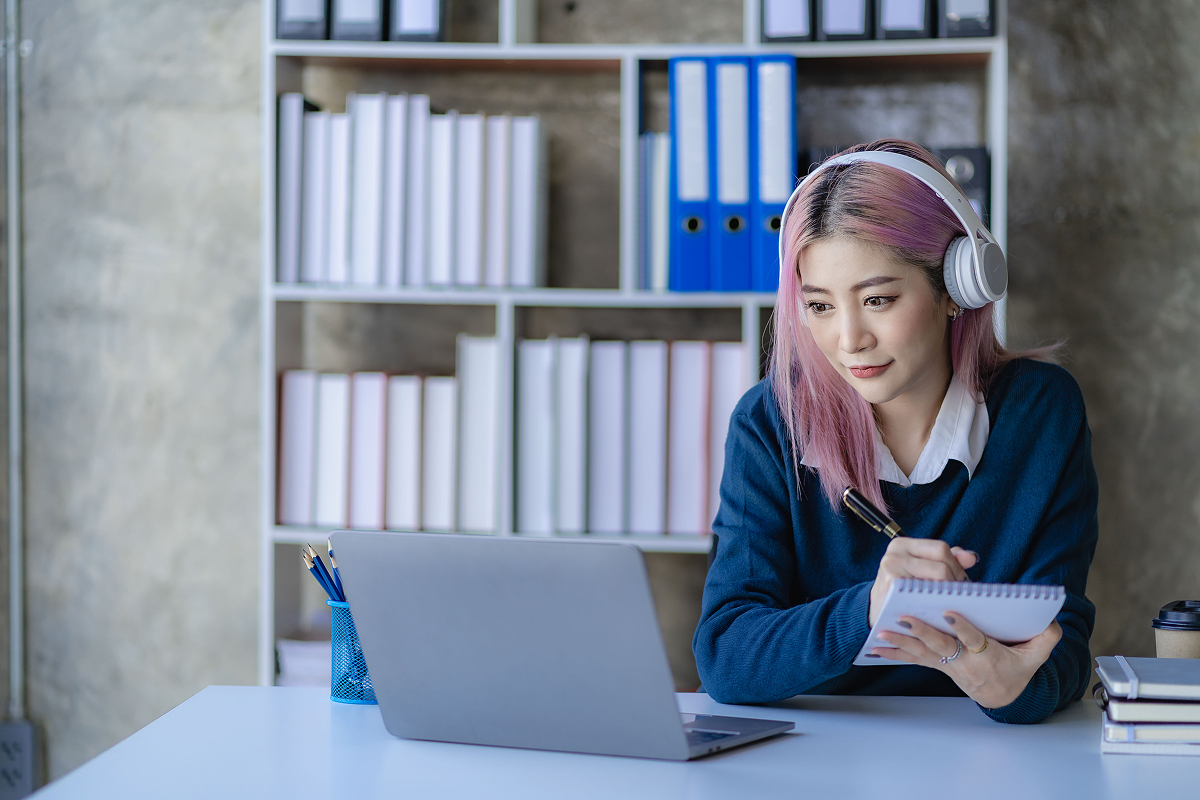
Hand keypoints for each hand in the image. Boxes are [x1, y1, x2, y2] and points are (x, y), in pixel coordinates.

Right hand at [868, 538, 977, 626]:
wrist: (876, 612)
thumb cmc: (903, 590)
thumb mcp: (921, 570)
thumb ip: (947, 560)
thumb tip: (972, 557)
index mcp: (902, 544)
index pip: (941, 549)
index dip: (957, 566)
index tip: (961, 583)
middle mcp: (894, 553)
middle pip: (940, 565)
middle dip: (955, 583)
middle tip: (959, 598)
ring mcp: (891, 568)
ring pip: (936, 580)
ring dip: (948, 595)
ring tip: (951, 604)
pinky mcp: (891, 586)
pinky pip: (925, 595)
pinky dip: (936, 603)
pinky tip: (938, 611)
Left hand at [873, 612, 1062, 708]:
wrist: (1001, 695)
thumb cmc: (1016, 669)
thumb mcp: (1037, 657)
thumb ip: (1045, 638)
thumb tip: (1051, 620)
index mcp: (988, 657)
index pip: (975, 640)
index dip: (964, 628)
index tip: (951, 613)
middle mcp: (965, 662)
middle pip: (942, 646)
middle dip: (923, 632)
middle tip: (905, 618)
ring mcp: (948, 664)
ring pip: (923, 652)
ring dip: (901, 643)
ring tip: (881, 633)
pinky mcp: (937, 664)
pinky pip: (913, 658)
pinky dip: (895, 652)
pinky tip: (876, 647)